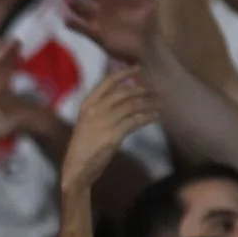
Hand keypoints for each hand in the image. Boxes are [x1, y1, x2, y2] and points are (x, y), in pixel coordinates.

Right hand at [60, 68, 157, 192]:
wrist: (77, 168)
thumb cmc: (82, 147)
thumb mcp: (87, 123)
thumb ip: (101, 109)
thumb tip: (121, 96)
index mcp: (87, 105)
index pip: (107, 82)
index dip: (124, 73)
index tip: (138, 68)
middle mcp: (95, 110)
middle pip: (123, 93)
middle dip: (142, 89)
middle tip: (155, 90)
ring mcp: (104, 122)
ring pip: (132, 106)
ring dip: (149, 103)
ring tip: (160, 102)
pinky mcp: (114, 135)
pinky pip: (135, 121)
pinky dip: (148, 117)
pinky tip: (156, 116)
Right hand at [64, 0, 157, 64]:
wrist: (146, 48)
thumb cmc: (149, 25)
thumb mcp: (150, 5)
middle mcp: (105, 6)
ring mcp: (99, 20)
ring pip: (83, 9)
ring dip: (75, 4)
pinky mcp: (96, 35)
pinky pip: (82, 28)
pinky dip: (73, 24)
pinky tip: (66, 19)